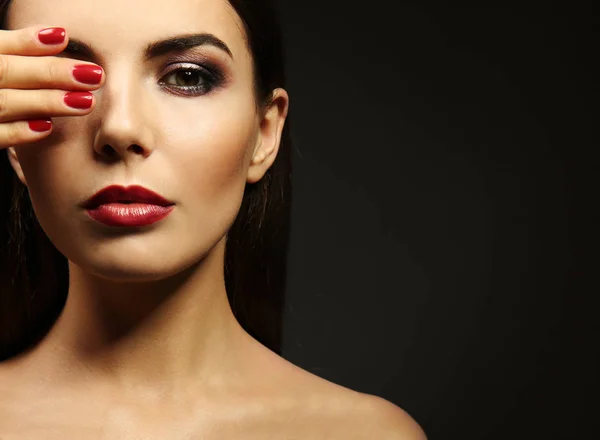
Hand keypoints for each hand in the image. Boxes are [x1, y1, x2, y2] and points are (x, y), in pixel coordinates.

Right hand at [0, 25, 103, 148]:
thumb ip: (11, 49)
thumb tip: (58, 37)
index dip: (28, 42)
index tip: (64, 37)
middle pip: (4, 72)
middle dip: (49, 72)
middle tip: (93, 75)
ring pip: (4, 103)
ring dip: (45, 101)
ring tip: (83, 102)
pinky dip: (18, 131)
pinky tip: (46, 127)